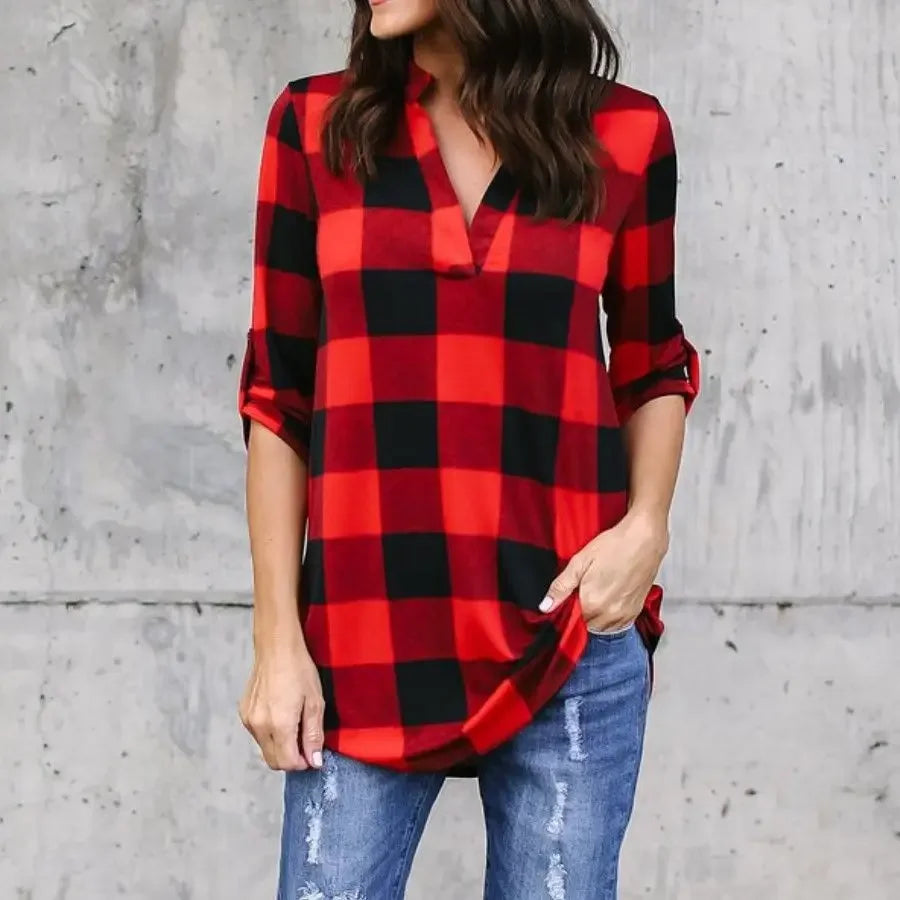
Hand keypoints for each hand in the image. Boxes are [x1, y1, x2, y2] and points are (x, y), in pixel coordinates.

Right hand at [238, 631, 324, 770]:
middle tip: (304, 741)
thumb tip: (314, 762)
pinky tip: (280, 715)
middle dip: (290, 758)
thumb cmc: (300, 671)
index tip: (312, 754)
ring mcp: (248, 720)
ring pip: (264, 749)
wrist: (276, 648)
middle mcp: (259, 726)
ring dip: (279, 746)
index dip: (301, 763)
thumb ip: (313, 735)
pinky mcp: (243, 713)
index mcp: (279, 725)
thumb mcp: (315, 702)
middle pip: (273, 761)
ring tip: (293, 724)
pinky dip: (269, 734)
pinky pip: (257, 734)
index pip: (287, 763)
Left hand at [539, 510, 669, 630]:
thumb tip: (545, 606)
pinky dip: (611, 616)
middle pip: (588, 626)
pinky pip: (618, 625)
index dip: (569, 609)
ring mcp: (625, 614)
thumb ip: (561, 587)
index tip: (572, 596)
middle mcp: (610, 614)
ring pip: (603, 627)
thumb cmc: (614, 545)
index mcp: (592, 603)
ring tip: (600, 591)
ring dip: (597, 616)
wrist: (644, 538)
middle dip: (583, 613)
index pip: (572, 622)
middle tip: (586, 590)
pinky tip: (611, 596)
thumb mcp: (580, 562)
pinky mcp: (636, 611)